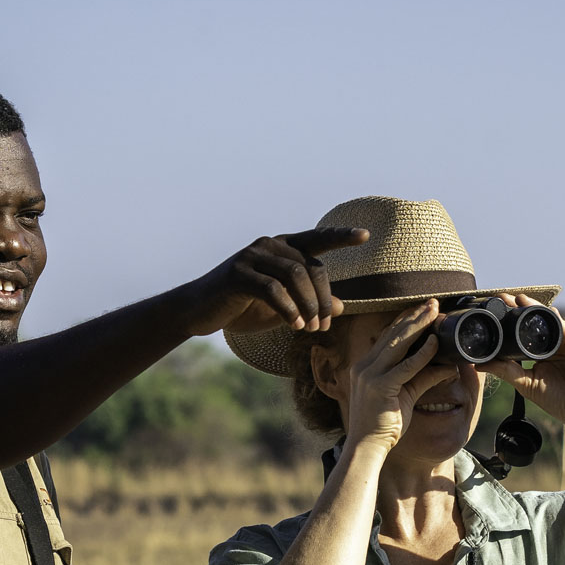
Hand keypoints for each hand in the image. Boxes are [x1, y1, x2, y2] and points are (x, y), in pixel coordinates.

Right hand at [182, 227, 368, 337]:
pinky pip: (272, 289)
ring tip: (310, 329)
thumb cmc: (242, 309)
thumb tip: (343, 305)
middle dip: (322, 298)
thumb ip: (309, 303)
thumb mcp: (283, 308)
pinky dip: (288, 309)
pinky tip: (294, 325)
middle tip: (324, 326)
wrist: (199, 312)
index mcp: (281, 248)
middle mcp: (268, 246)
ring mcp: (251, 257)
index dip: (340, 235)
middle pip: (310, 266)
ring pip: (293, 275)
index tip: (365, 236)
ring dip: (308, 305)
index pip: (316, 239)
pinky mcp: (237, 274)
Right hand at [340, 300, 461, 452]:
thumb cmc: (383, 424)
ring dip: (419, 325)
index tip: (424, 309)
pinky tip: (435, 343)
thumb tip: (446, 367)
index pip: (387, 336)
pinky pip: (405, 366)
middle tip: (434, 303)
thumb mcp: (404, 396)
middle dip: (414, 316)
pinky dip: (422, 353)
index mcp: (365, 366)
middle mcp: (364, 367)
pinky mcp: (380, 387)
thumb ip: (422, 378)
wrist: (366, 446)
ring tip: (435, 312)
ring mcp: (370, 376)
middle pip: (392, 333)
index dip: (406, 320)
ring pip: (398, 343)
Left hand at [482, 294, 564, 431]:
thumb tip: (479, 365)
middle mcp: (556, 344)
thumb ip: (505, 371)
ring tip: (521, 300)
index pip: (524, 333)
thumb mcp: (526, 384)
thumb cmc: (559, 401)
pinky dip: (557, 322)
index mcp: (542, 353)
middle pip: (537, 323)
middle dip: (521, 309)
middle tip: (504, 298)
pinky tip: (546, 314)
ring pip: (552, 321)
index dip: (510, 322)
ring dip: (537, 310)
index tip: (494, 311)